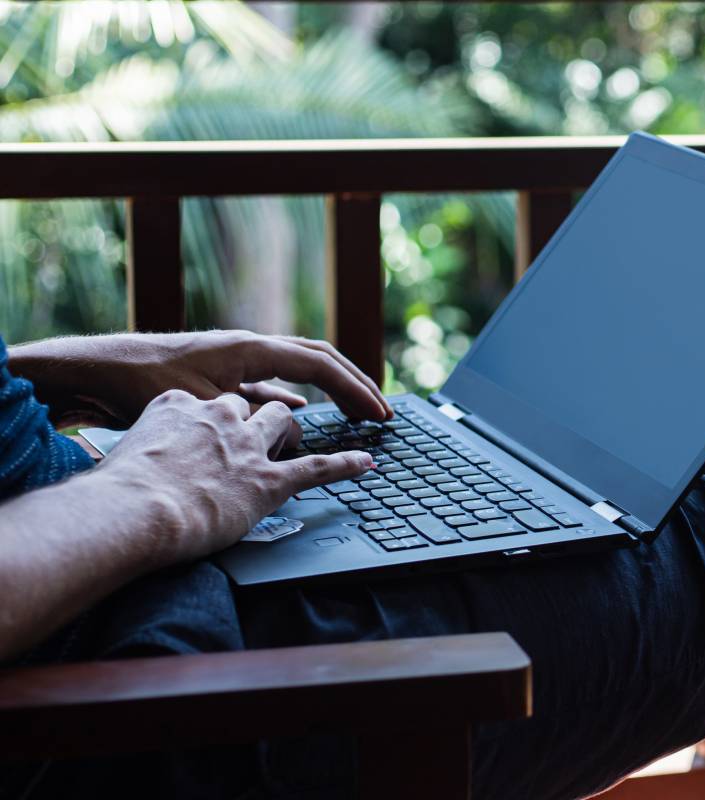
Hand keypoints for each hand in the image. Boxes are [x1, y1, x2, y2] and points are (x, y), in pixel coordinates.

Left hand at [10, 330, 389, 427]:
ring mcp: (236, 358)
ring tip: (354, 410)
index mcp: (251, 348)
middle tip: (382, 412)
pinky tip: (302, 412)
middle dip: (355, 384)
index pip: (321, 366)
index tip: (378, 415)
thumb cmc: (140, 384)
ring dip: (330, 387)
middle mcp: (248, 347)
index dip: (355, 391)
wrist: (93, 371)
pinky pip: (272, 380)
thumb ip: (251, 412)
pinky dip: (297, 395)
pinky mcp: (221, 372)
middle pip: (320, 359)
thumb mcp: (202, 402)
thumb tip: (294, 422)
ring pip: (299, 367)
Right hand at [99, 390, 373, 562]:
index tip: (219, 425)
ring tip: (298, 447)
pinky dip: (346, 463)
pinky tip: (365, 462)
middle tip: (265, 437)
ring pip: (287, 422)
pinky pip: (320, 466)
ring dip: (294, 434)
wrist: (131, 510)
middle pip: (255, 405)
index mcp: (181, 403)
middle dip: (264, 418)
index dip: (221, 415)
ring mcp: (248, 446)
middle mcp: (220, 416)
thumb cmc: (116, 492)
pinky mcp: (269, 479)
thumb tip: (130, 468)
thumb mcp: (124, 452)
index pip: (212, 400)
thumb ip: (144, 448)